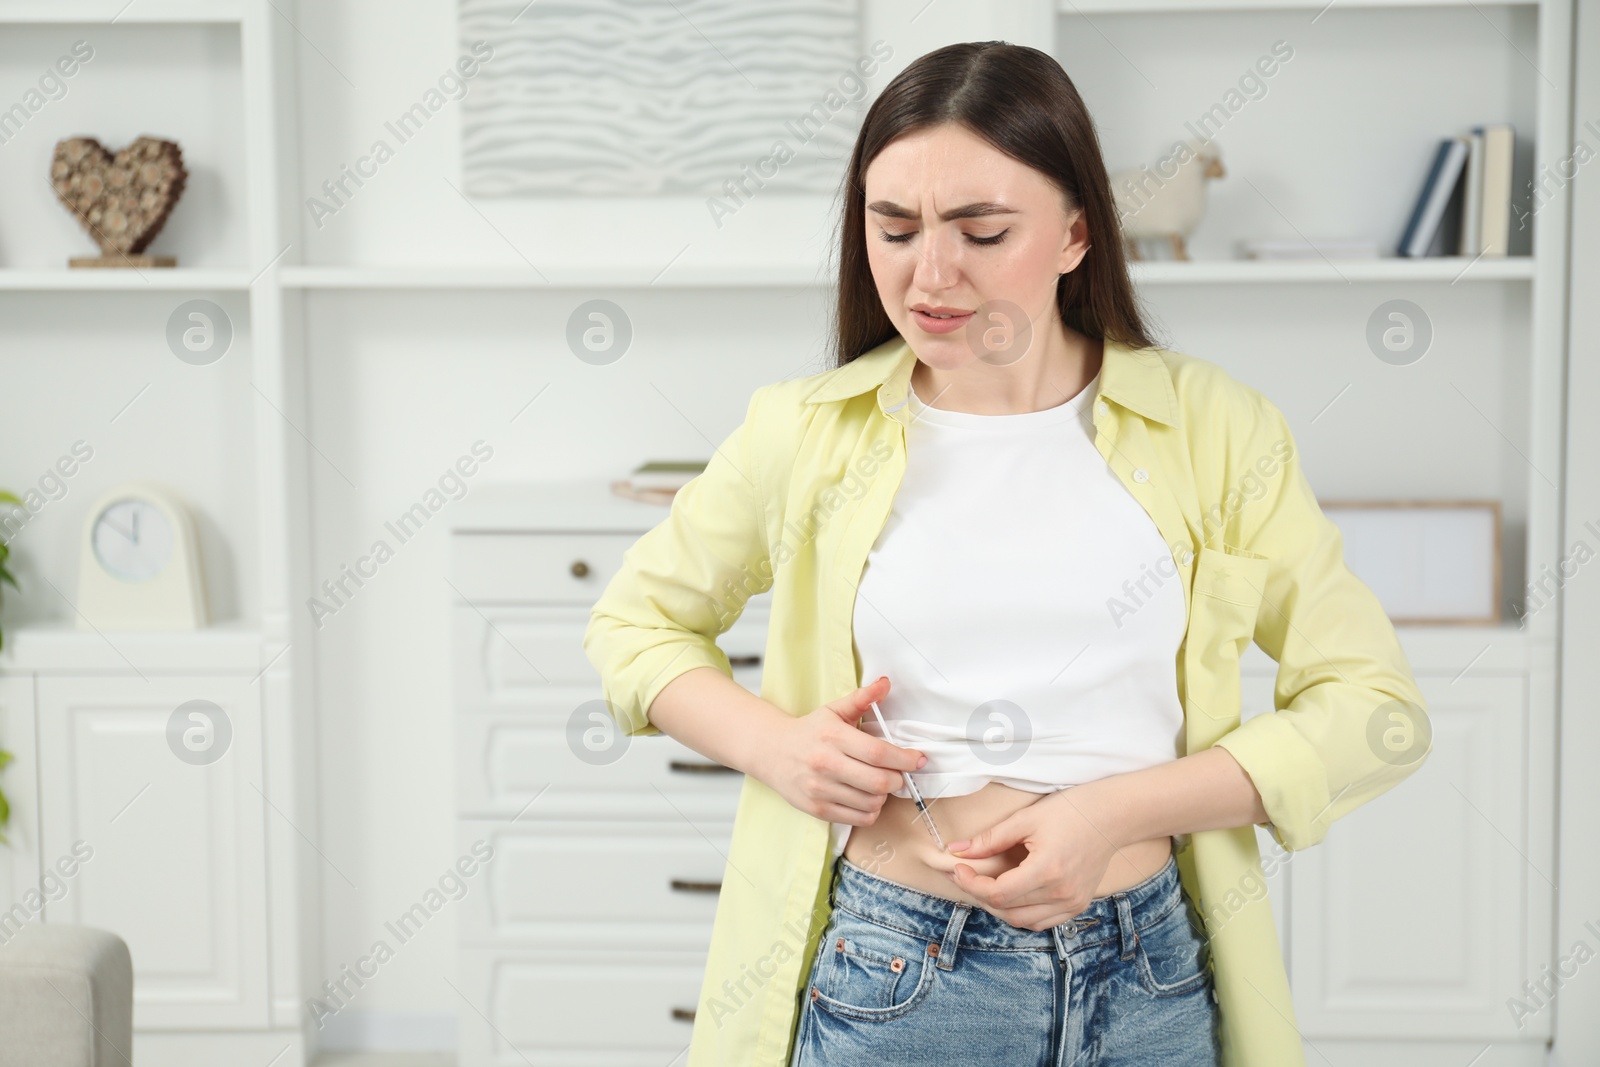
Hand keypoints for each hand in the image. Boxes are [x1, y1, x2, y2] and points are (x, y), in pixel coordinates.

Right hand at [761, 675, 927, 823]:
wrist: (771, 752)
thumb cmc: (808, 732)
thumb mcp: (833, 710)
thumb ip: (862, 698)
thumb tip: (885, 683)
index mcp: (833, 737)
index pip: (879, 753)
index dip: (905, 759)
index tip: (919, 759)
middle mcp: (826, 764)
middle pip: (879, 782)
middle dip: (898, 779)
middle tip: (898, 773)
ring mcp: (820, 789)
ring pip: (871, 802)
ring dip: (884, 795)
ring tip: (878, 784)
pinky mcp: (817, 809)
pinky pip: (859, 818)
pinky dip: (870, 810)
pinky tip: (865, 797)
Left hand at [941, 784, 1121, 930]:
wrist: (1111, 817)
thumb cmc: (1071, 812)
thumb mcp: (1025, 819)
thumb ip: (989, 839)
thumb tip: (956, 851)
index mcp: (1047, 871)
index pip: (998, 893)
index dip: (971, 884)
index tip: (957, 868)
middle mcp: (1062, 894)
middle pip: (1007, 910)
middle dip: (980, 895)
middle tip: (964, 875)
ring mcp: (1072, 903)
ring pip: (1023, 921)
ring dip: (999, 907)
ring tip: (985, 885)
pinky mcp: (1078, 905)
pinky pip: (1042, 921)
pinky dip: (1021, 913)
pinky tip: (1011, 894)